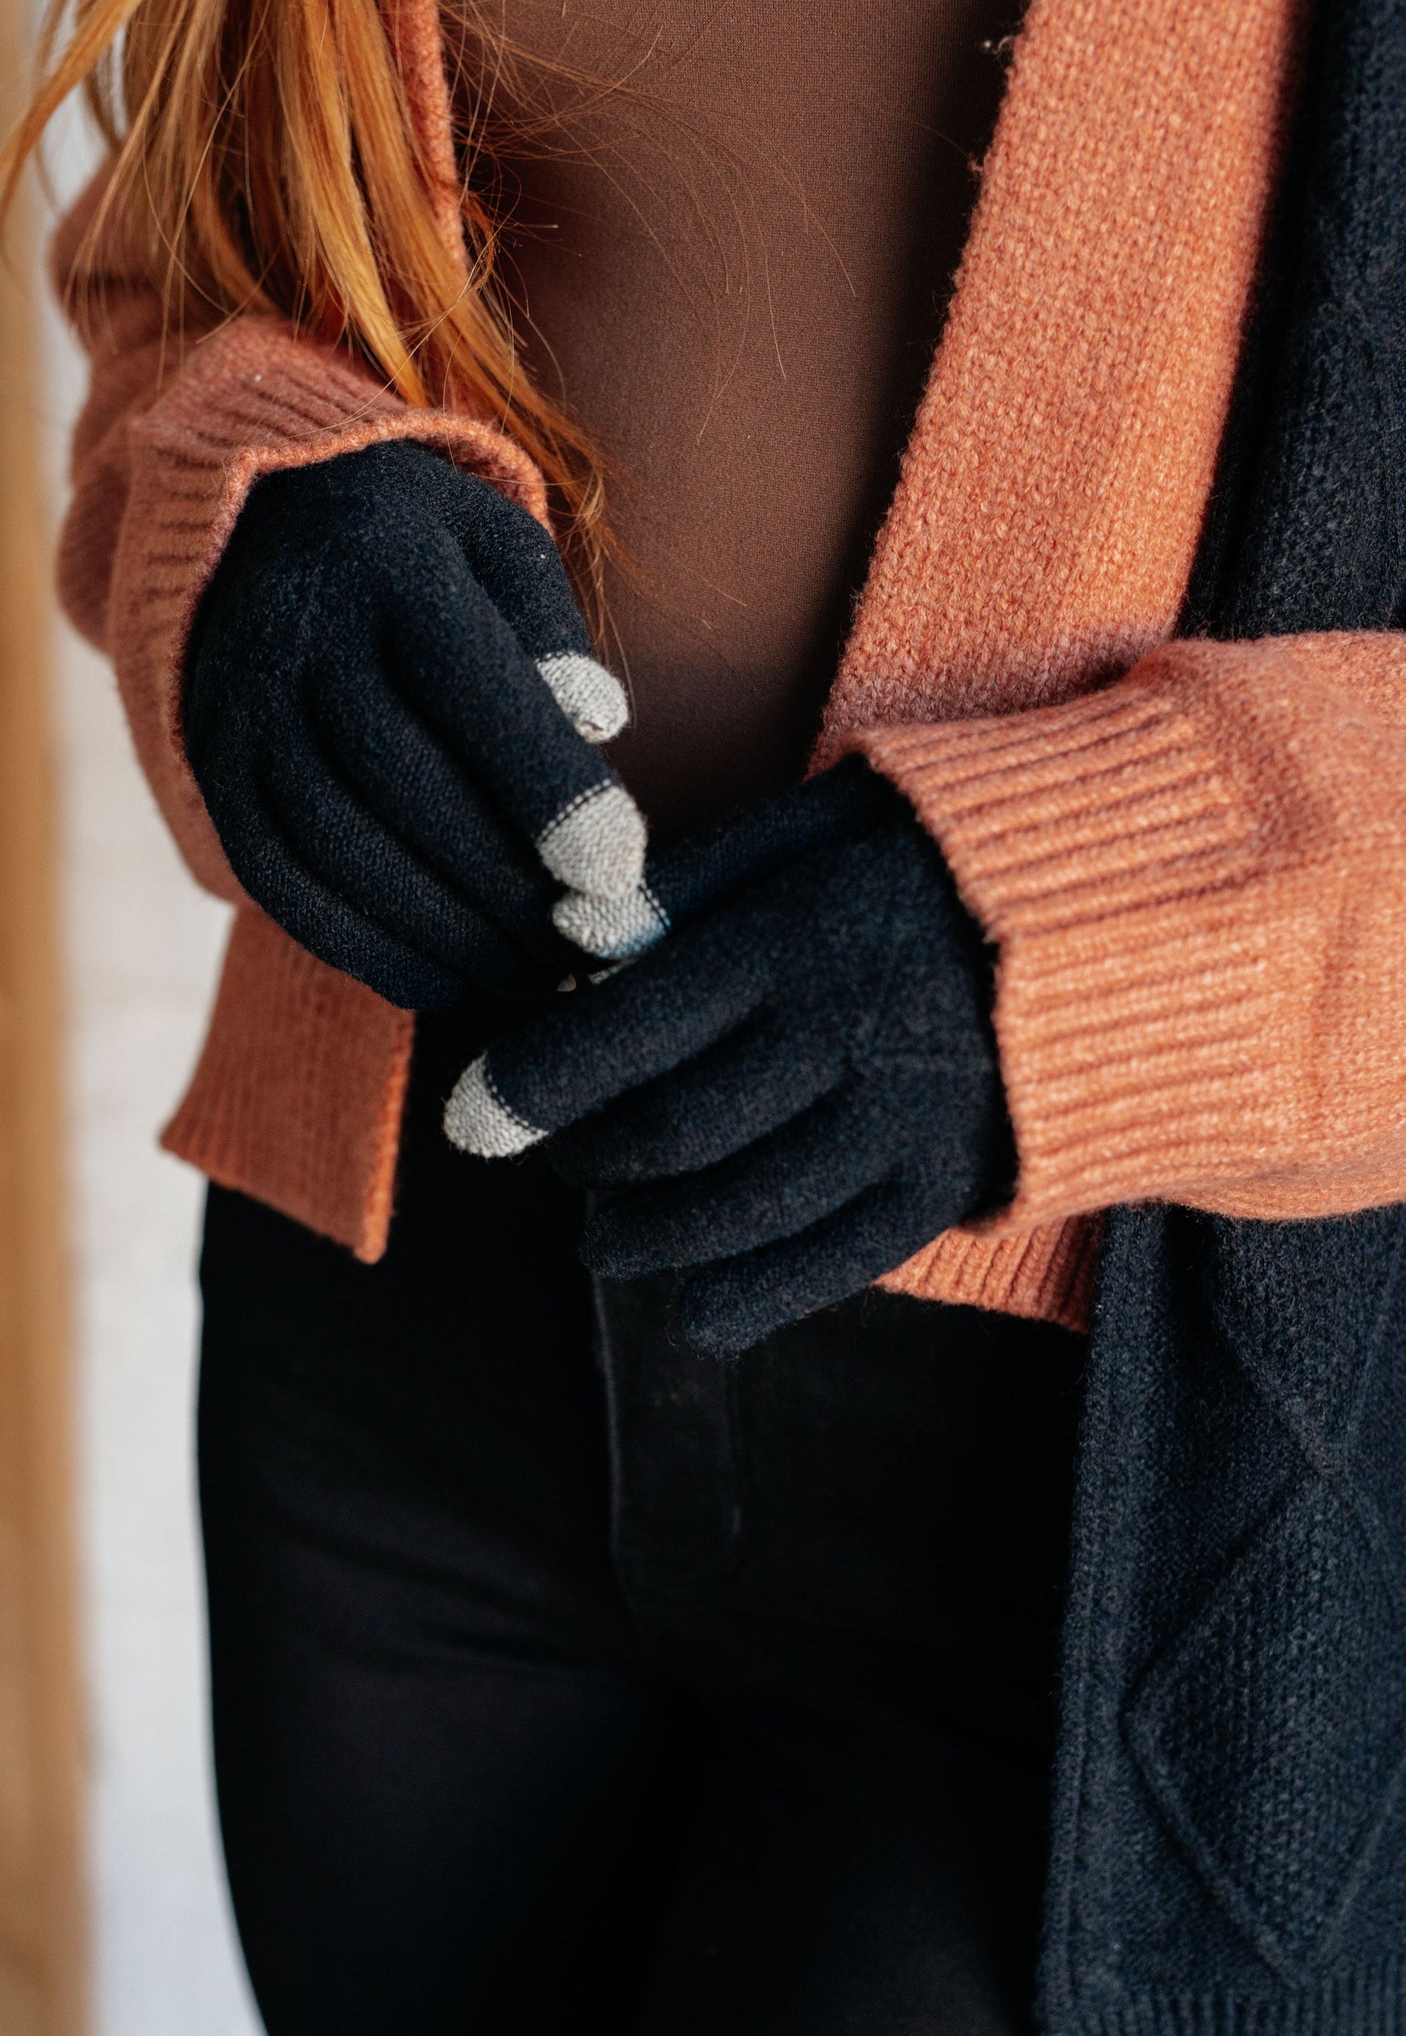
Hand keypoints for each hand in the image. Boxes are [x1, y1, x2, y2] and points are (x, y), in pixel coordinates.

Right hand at [183, 440, 647, 1007]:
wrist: (260, 526)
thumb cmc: (427, 555)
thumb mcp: (501, 550)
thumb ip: (555, 636)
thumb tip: (598, 727)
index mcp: (393, 563)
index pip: (477, 691)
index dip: (548, 793)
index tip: (616, 877)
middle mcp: (302, 635)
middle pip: (410, 789)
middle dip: (508, 892)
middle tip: (588, 955)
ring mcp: (243, 709)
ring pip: (344, 850)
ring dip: (446, 936)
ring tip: (531, 978)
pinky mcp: (214, 772)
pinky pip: (280, 881)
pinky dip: (363, 947)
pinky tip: (440, 978)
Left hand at [444, 760, 1015, 1350]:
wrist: (1121, 916)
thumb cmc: (937, 854)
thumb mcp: (820, 819)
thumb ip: (698, 878)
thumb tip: (578, 942)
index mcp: (797, 939)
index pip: (630, 1036)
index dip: (532, 1087)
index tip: (471, 1117)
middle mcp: (844, 1041)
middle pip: (670, 1138)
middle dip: (584, 1160)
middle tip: (554, 1157)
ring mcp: (900, 1125)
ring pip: (734, 1219)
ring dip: (643, 1241)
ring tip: (604, 1234)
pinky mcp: (944, 1187)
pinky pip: (824, 1270)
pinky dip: (741, 1299)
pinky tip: (689, 1300)